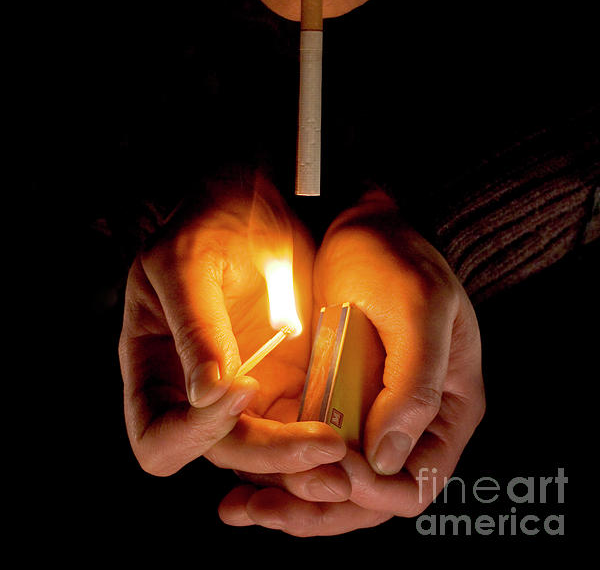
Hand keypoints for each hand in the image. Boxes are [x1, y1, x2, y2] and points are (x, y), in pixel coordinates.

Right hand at [118, 176, 345, 479]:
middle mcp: (195, 391)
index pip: (158, 440)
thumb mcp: (191, 261)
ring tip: (346, 456)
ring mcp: (244, 389)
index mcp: (154, 366)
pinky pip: (302, 426)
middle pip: (223, 454)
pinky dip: (324, 435)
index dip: (194, 433)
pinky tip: (353, 431)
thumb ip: (196, 325)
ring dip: (305, 461)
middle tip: (323, 445)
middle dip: (270, 456)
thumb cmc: (212, 220)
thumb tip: (207, 394)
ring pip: (269, 452)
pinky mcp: (287, 380)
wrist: (261, 198)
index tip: (241, 391)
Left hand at [220, 191, 484, 534]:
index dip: (371, 493)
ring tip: (237, 506)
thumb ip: (416, 384)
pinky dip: (275, 468)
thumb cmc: (396, 257)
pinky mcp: (328, 401)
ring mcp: (366, 415)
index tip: (326, 472)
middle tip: (262, 509)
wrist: (355, 220)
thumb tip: (390, 460)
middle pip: (369, 499)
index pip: (416, 483)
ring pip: (332, 484)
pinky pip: (304, 452)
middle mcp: (409, 423)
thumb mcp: (418, 309)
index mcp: (448, 409)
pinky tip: (237, 477)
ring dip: (289, 501)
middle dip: (317, 510)